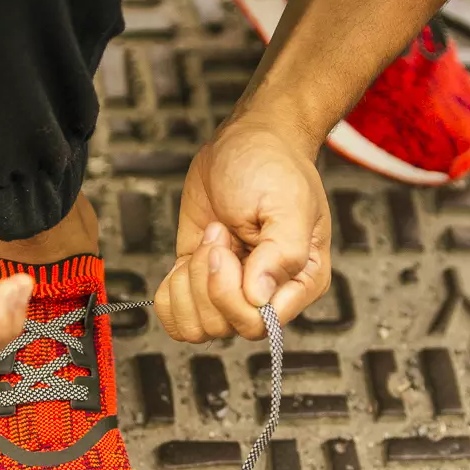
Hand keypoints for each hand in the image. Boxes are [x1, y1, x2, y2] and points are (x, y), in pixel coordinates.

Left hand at [155, 118, 331, 340]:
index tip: (228, 248)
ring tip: (211, 239)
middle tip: (219, 233)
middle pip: (225, 326)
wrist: (245, 141)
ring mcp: (230, 292)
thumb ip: (283, 255)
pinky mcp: (199, 284)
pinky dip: (170, 291)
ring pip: (197, 328)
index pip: (261, 323)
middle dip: (208, 278)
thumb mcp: (288, 205)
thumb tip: (259, 299)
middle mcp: (266, 295)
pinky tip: (189, 255)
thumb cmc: (274, 168)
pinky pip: (175, 317)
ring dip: (190, 280)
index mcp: (298, 283)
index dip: (232, 296)